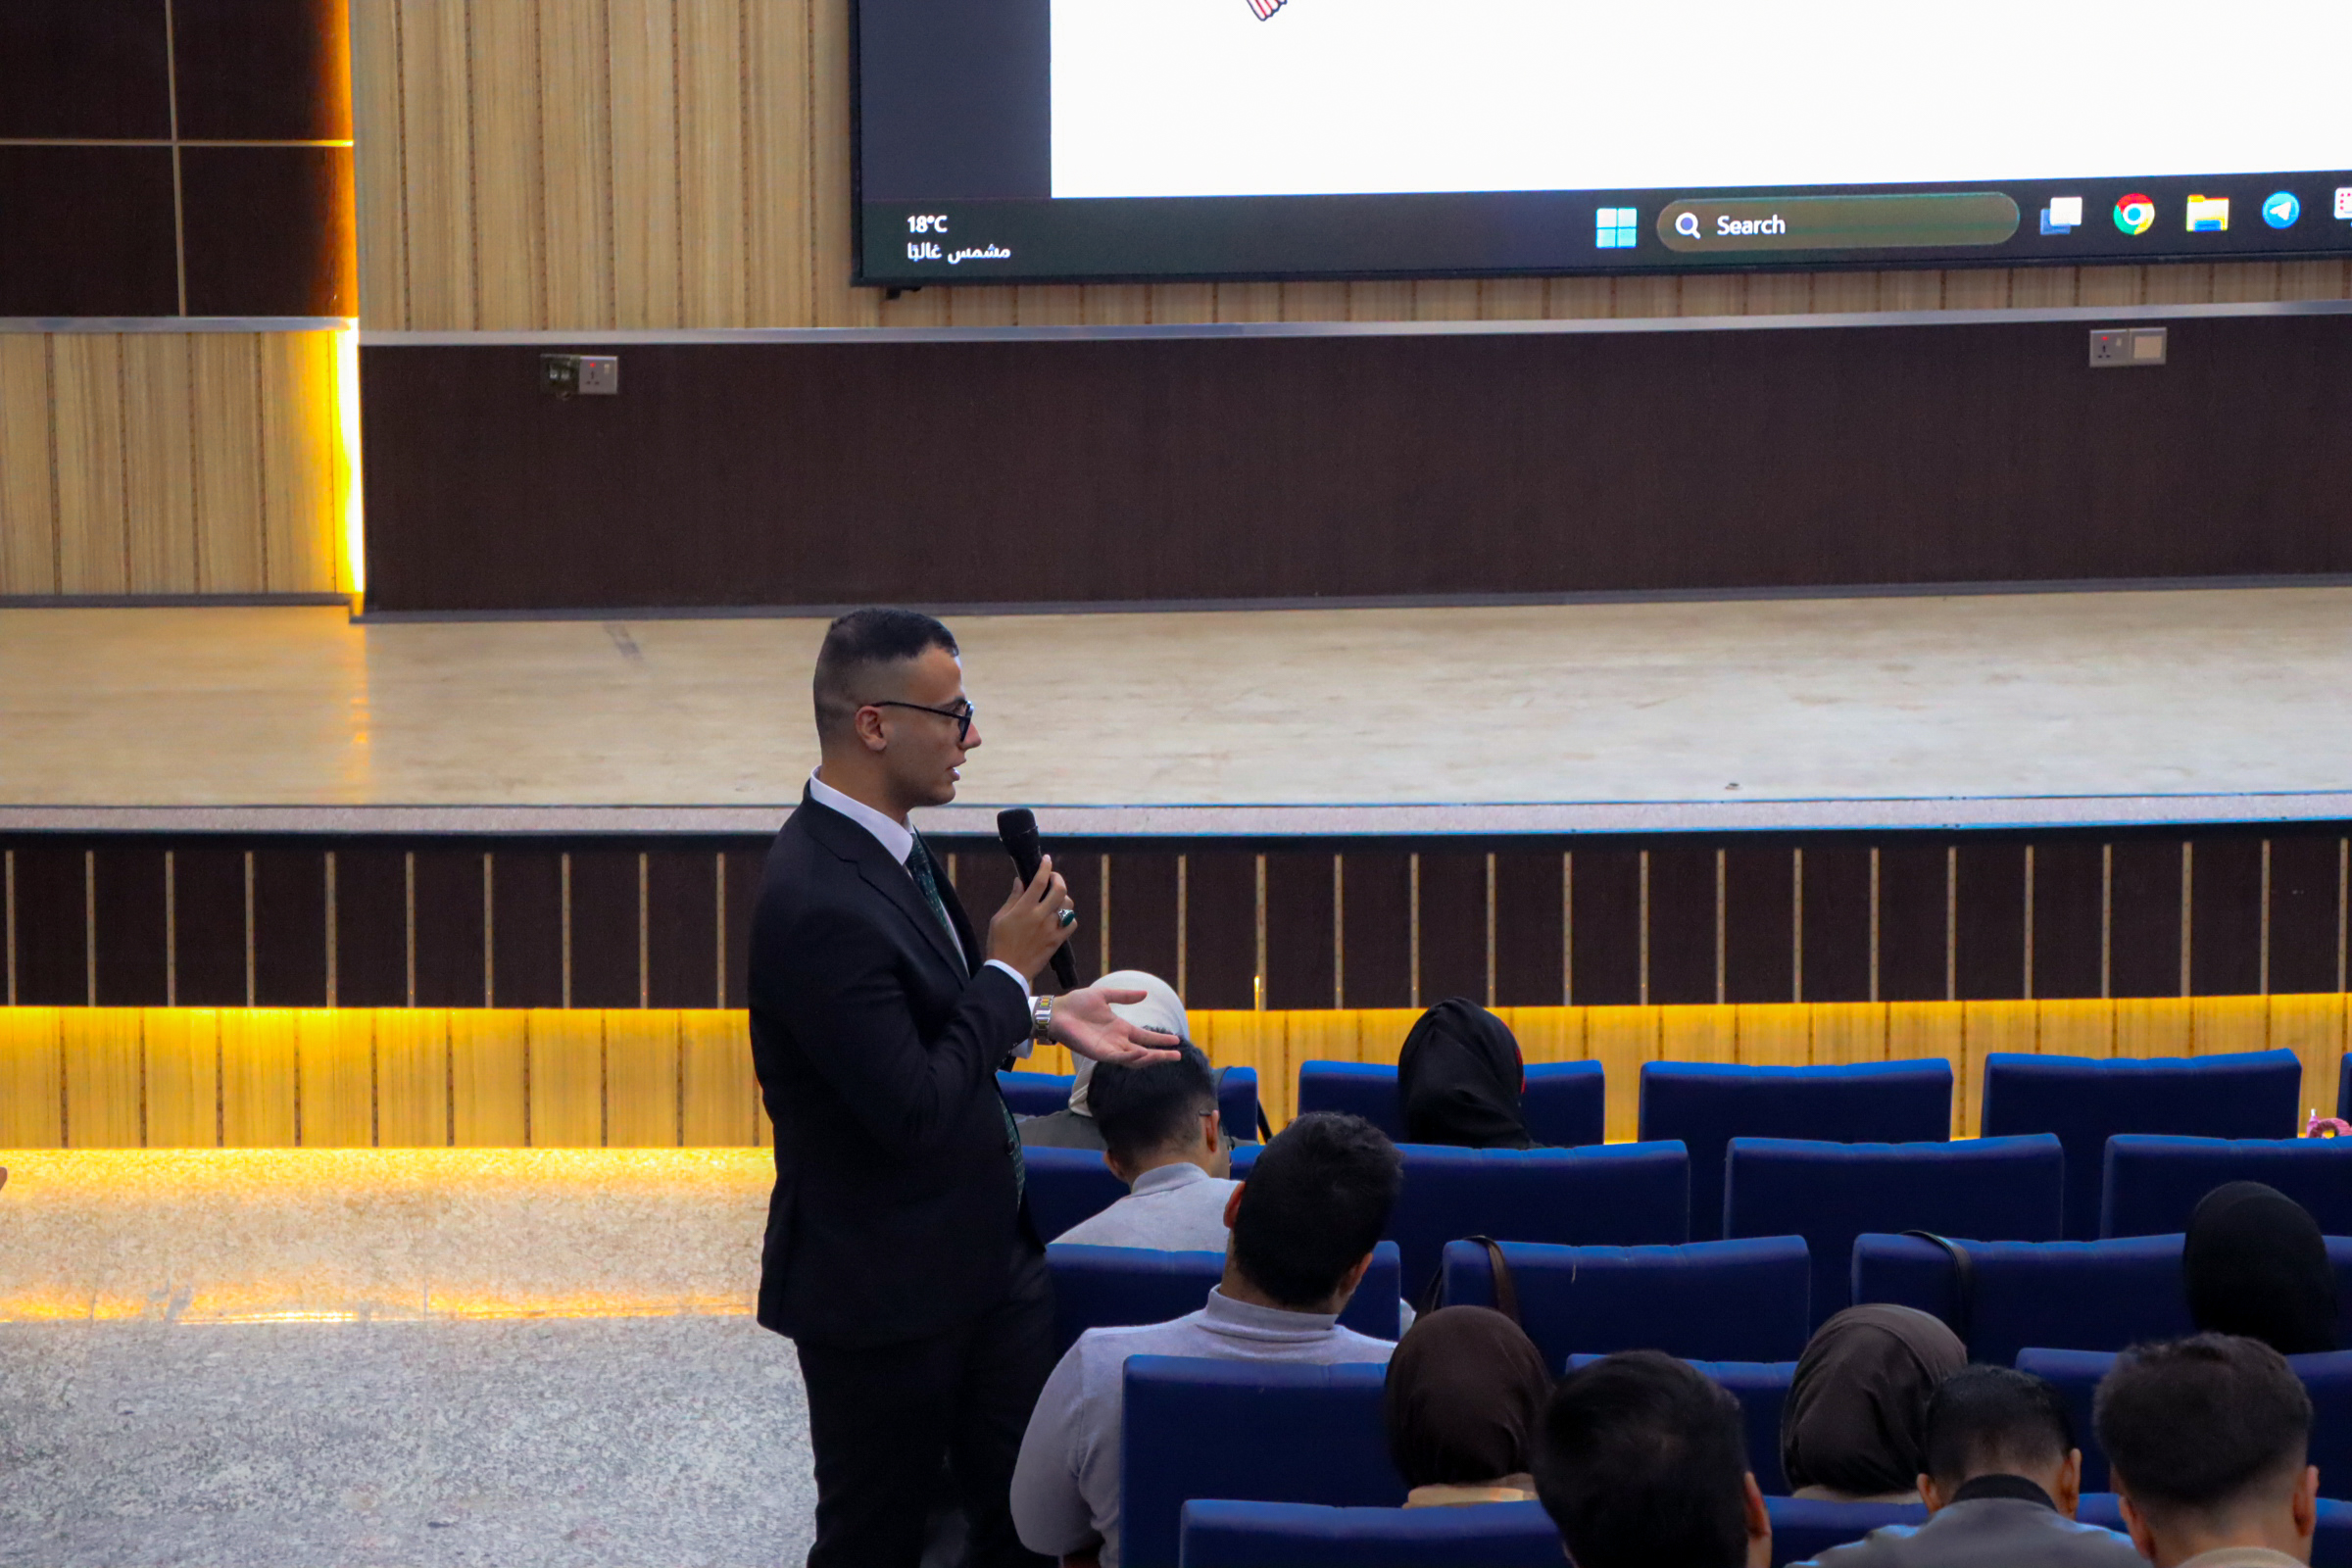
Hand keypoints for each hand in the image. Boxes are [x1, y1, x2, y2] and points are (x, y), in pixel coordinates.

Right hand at [985, 855, 1073, 978]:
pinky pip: (1072, 923)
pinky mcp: (1057, 941)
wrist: (1008, 970)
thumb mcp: (999, 918)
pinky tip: (1061, 916)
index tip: (1047, 860)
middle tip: (1053, 878)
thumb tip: (1020, 881)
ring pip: (1068, 904)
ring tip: (1056, 898)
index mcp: (1024, 908)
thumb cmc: (998, 943)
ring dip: (1063, 897)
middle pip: (1059, 889)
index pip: (1040, 881)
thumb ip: (1013, 898)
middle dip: (1058, 878)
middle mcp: (1040, 916)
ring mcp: (1051, 929)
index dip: (1045, 867)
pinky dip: (1069, 917)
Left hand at [1051, 987, 1182, 1066]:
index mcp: (1120, 1028)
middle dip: (1161, 1054)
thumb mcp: (1105, 996)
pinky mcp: (1099, 1053)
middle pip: (1144, 1051)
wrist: (1058, 1011)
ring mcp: (1109, 1049)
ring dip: (1151, 1058)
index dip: (1160, 1039)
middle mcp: (1117, 1041)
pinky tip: (1143, 1054)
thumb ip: (1124, 996)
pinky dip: (1131, 1058)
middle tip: (1178, 1055)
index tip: (1176, 1039)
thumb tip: (1145, 993)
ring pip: (1135, 1058)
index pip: (1145, 1037)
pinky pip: (1118, 1058)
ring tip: (1167, 1057)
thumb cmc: (1077, 1004)